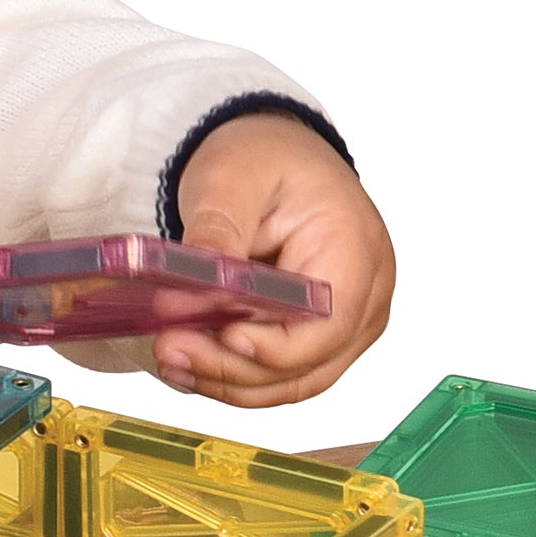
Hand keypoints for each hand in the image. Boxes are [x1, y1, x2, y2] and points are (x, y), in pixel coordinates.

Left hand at [155, 113, 394, 407]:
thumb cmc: (264, 158)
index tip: (220, 337)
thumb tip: (189, 292)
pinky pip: (280, 374)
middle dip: (233, 367)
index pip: (327, 325)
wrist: (271, 156)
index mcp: (356, 248)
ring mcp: (347, 323)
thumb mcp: (231, 178)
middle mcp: (366, 295)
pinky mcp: (318, 338)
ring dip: (226, 380)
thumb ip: (215, 234)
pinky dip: (232, 376)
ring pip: (291, 380)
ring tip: (169, 359)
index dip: (274, 347)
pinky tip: (186, 365)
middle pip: (307, 362)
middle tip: (169, 349)